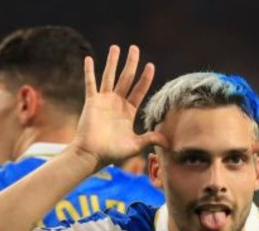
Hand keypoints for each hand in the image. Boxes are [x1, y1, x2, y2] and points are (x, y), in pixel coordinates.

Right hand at [73, 45, 165, 169]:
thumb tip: (169, 143)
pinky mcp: (92, 102)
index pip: (139, 90)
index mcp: (128, 112)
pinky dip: (89, 72)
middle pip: (126, 78)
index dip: (145, 78)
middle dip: (131, 63)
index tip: (150, 65)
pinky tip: (89, 59)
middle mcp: (117, 103)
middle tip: (134, 48)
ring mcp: (104, 101)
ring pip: (109, 77)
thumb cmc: (112, 153)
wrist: (92, 155)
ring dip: (112, 62)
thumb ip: (150, 139)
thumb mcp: (135, 145)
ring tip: (116, 47)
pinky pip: (90, 83)